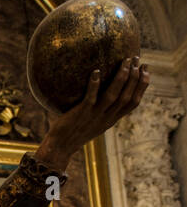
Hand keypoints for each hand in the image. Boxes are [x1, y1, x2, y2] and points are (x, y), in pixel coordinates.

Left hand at [36, 57, 149, 172]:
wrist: (60, 147)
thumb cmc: (75, 131)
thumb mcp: (95, 122)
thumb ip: (104, 109)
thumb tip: (107, 88)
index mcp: (112, 120)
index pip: (134, 102)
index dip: (142, 86)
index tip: (146, 69)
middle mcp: (106, 118)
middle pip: (126, 97)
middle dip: (135, 78)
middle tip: (136, 59)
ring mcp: (94, 116)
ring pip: (113, 96)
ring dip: (120, 78)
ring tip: (124, 61)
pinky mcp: (81, 114)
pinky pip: (90, 98)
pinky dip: (94, 85)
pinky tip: (96, 71)